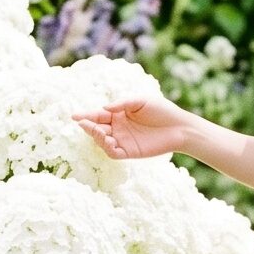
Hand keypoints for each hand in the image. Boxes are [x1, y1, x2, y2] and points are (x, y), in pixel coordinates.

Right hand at [74, 94, 193, 161]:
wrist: (180, 126)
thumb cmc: (162, 110)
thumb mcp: (141, 101)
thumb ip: (122, 104)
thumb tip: (104, 108)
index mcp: (119, 114)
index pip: (98, 115)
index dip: (86, 116)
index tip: (74, 116)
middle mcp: (118, 128)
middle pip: (97, 128)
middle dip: (88, 126)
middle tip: (83, 122)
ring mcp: (123, 140)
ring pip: (102, 141)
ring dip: (96, 136)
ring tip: (98, 130)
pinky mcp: (130, 152)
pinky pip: (113, 152)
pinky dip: (107, 147)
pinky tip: (108, 139)